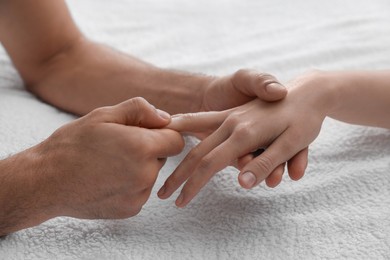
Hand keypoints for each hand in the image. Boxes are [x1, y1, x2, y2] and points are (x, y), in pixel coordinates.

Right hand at [34, 97, 183, 218]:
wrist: (45, 182)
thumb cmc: (73, 144)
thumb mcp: (104, 115)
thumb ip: (140, 110)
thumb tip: (166, 118)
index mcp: (141, 148)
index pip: (176, 140)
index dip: (163, 133)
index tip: (146, 131)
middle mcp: (145, 174)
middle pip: (164, 157)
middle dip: (149, 149)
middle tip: (120, 146)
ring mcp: (139, 195)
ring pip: (153, 174)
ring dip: (140, 167)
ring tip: (110, 163)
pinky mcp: (131, 209)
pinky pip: (142, 190)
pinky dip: (131, 184)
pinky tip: (108, 179)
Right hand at [159, 72, 331, 206]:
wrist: (307, 91)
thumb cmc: (304, 118)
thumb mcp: (292, 143)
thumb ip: (265, 163)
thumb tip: (242, 184)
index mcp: (244, 132)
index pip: (210, 163)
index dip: (193, 185)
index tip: (180, 202)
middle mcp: (232, 123)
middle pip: (198, 152)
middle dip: (179, 176)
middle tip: (162, 195)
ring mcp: (231, 117)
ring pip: (199, 138)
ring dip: (180, 157)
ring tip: (166, 171)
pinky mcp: (233, 115)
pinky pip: (203, 120)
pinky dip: (185, 126)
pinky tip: (171, 128)